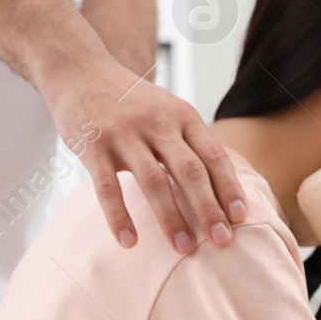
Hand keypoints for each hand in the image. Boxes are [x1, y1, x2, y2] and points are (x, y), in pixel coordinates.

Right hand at [41, 48, 246, 252]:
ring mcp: (124, 133)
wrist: (80, 71)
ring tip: (184, 249)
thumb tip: (223, 188)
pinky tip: (129, 242)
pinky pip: (107, 188)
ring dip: (171, 218)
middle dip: (208, 208)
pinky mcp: (93, 146)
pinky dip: (119, 217)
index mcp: (182, 115)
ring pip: (153, 181)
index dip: (229, 187)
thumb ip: (191, 142)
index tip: (240, 217)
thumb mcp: (168, 110)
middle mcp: (157, 122)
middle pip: (189, 171)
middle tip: (222, 242)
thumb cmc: (131, 102)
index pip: (213, 155)